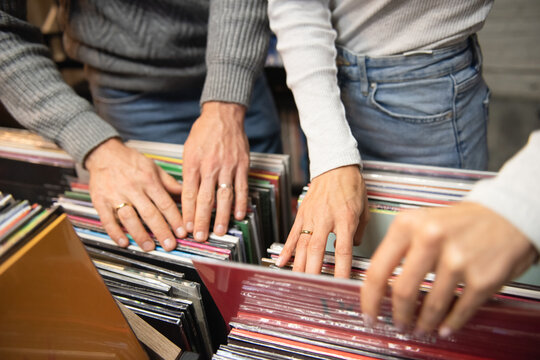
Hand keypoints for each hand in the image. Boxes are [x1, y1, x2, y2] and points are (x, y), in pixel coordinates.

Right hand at [85, 138, 184, 251]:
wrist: (104, 153)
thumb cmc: (131, 161)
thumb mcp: (153, 167)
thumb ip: (169, 182)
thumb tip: (184, 193)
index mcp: (148, 180)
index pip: (165, 203)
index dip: (174, 219)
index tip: (182, 232)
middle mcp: (133, 188)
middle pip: (149, 213)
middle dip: (161, 231)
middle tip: (170, 245)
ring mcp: (115, 195)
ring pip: (129, 218)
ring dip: (140, 235)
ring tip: (149, 247)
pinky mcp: (100, 201)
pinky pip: (107, 219)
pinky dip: (115, 232)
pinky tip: (124, 242)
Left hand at [181, 101, 249, 240]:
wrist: (223, 114)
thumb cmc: (203, 133)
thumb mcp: (188, 150)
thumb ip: (188, 173)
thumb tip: (188, 196)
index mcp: (192, 163)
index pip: (189, 193)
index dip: (187, 213)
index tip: (186, 228)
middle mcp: (209, 166)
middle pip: (205, 198)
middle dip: (202, 220)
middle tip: (200, 236)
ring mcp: (227, 166)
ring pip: (224, 196)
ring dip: (221, 216)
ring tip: (218, 232)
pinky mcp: (242, 164)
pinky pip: (241, 187)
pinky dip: (240, 203)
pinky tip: (239, 215)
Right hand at [276, 165, 368, 277]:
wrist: (335, 165)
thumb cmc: (351, 186)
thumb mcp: (364, 209)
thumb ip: (359, 232)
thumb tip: (353, 248)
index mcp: (345, 218)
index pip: (343, 250)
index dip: (341, 269)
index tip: (341, 284)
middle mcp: (326, 218)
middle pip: (318, 249)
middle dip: (314, 271)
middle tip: (312, 288)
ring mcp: (311, 216)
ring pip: (303, 245)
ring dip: (300, 265)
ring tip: (297, 281)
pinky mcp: (302, 213)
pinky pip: (293, 234)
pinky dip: (287, 250)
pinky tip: (281, 263)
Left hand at [361, 202, 535, 337]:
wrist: (508, 215)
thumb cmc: (461, 221)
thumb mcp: (421, 222)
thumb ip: (399, 248)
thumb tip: (380, 285)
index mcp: (408, 224)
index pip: (378, 270)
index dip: (370, 299)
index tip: (368, 313)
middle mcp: (430, 239)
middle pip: (402, 292)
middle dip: (398, 316)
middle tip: (398, 324)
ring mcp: (457, 260)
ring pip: (431, 306)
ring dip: (423, 323)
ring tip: (421, 327)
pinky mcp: (482, 278)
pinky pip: (460, 311)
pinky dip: (450, 324)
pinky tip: (444, 326)